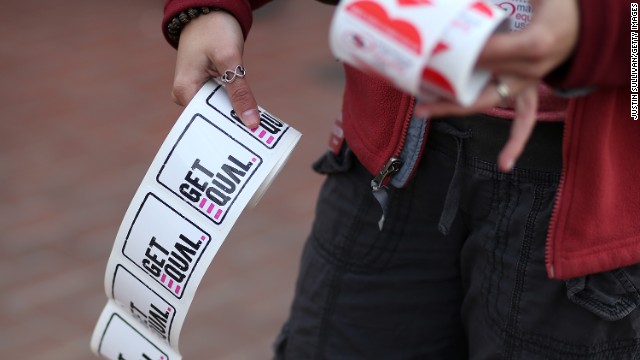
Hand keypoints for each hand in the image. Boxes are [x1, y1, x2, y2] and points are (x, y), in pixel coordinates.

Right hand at [171, 11, 259, 127]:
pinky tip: (249, 114)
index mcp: (185, 92)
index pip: (206, 122)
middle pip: (212, 119)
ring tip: (255, 128)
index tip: (247, 142)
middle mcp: (186, 96)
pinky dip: (235, 106)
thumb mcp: (230, 59)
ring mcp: (195, 92)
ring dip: (235, 116)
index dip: (227, 131)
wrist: (209, 11)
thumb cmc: (214, 29)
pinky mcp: (206, 87)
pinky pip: (221, 103)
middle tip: (256, 137)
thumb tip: (251, 123)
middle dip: (233, 125)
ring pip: (219, 112)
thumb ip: (240, 92)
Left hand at [415, 0, 578, 171]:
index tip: (440, 52)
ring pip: (489, 101)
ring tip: (422, 112)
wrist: (583, 24)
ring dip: (455, 107)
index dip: (467, 54)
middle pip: (483, 81)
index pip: (493, 52)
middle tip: (417, 88)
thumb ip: (507, 1)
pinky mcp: (527, 92)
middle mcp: (531, 69)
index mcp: (535, 43)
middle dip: (448, 88)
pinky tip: (505, 164)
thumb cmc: (557, 8)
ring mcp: (528, 83)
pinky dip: (515, 142)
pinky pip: (524, 121)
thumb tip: (475, 3)